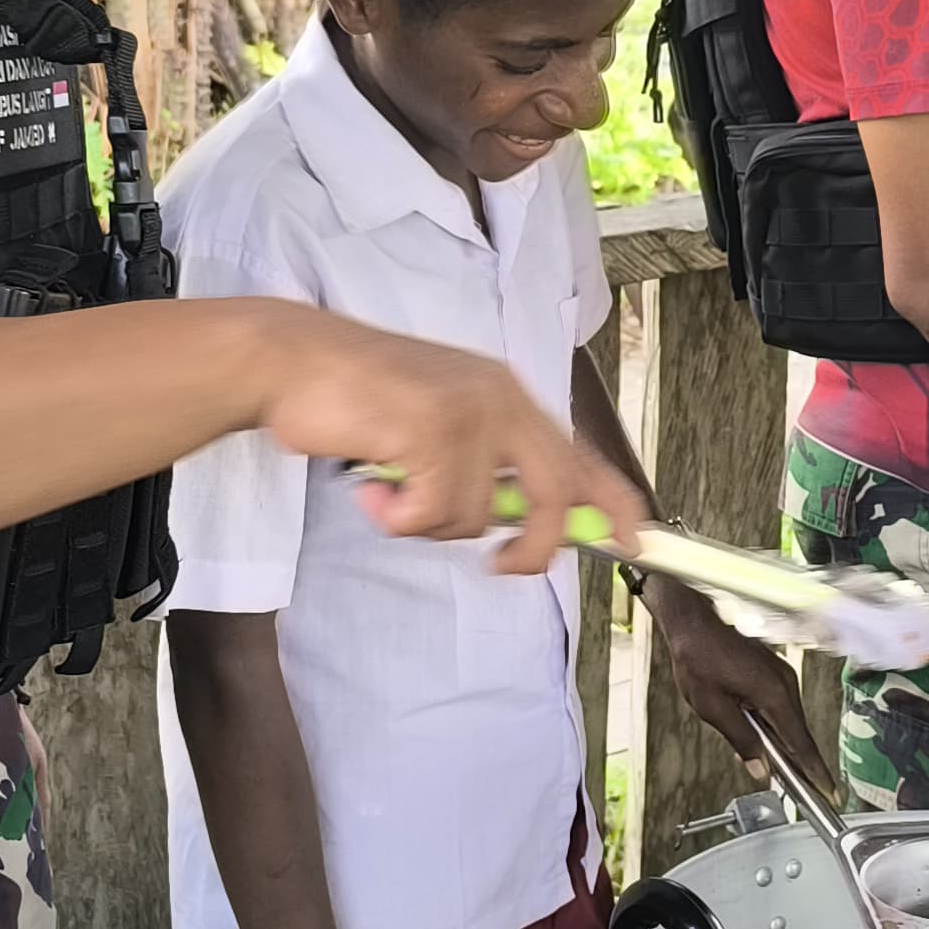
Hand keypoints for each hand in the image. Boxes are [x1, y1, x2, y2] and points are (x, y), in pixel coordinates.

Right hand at [255, 309, 639, 571]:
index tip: (634, 542)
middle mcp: (500, 397)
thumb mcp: (437, 425)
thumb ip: (482, 466)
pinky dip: (397, 518)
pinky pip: (433, 512)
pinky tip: (372, 491)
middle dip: (531, 547)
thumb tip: (519, 527)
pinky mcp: (434, 428)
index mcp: (507, 395)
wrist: (293, 361)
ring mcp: (469, 410)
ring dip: (426, 524)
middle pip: (552, 496)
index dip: (613, 504)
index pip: (580, 455)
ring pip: (475, 518)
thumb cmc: (355, 397)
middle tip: (500, 566)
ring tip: (389, 493)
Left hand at [650, 597, 823, 783]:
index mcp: (773, 694)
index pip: (800, 743)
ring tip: (793, 775)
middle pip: (800, 733)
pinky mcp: (774, 673)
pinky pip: (783, 707)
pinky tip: (770, 741)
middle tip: (814, 793)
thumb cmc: (698, 658)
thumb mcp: (712, 707)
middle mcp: (785, 683)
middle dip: (805, 764)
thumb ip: (740, 739)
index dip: (814, 771)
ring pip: (791, 721)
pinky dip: (781, 727)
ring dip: (790, 746)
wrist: (693, 622)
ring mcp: (782, 676)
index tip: (829, 793)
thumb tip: (760, 768)